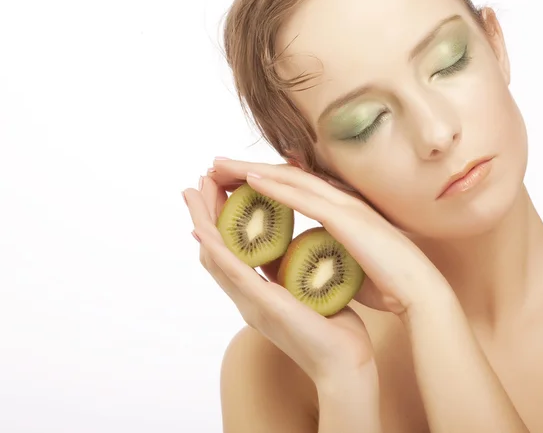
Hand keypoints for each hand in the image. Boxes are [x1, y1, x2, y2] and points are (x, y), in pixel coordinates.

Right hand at [182, 174, 375, 385]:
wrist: (345, 364)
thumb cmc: (333, 329)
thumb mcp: (308, 292)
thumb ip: (292, 273)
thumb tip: (292, 249)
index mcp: (259, 293)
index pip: (231, 252)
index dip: (220, 221)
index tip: (217, 191)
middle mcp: (248, 297)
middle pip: (215, 250)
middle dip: (204, 214)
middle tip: (197, 182)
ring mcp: (252, 303)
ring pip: (216, 257)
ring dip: (202, 222)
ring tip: (192, 193)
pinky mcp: (264, 306)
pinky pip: (234, 273)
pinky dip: (217, 249)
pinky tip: (205, 230)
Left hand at [206, 158, 452, 316]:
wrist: (419, 293)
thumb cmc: (387, 282)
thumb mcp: (347, 260)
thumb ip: (329, 250)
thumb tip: (312, 254)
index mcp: (340, 210)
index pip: (293, 189)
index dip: (262, 181)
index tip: (233, 180)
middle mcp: (340, 200)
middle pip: (284, 175)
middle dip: (247, 168)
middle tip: (216, 165)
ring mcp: (344, 206)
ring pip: (289, 178)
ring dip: (251, 170)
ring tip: (219, 166)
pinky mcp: (346, 219)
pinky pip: (303, 197)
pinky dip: (275, 186)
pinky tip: (249, 179)